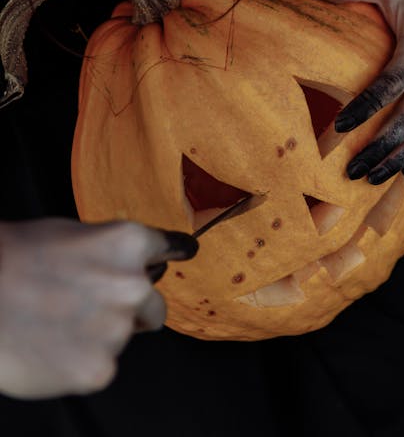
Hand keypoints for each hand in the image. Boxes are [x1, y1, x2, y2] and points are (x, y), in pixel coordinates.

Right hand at [0, 217, 197, 398]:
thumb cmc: (17, 258)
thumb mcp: (73, 235)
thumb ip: (112, 253)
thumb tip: (134, 266)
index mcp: (129, 243)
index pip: (168, 247)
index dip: (174, 252)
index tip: (186, 253)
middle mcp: (134, 285)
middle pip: (152, 304)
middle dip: (130, 308)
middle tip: (87, 306)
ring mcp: (119, 330)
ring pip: (124, 337)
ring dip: (102, 334)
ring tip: (59, 323)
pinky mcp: (99, 370)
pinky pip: (102, 366)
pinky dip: (82, 361)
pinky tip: (54, 346)